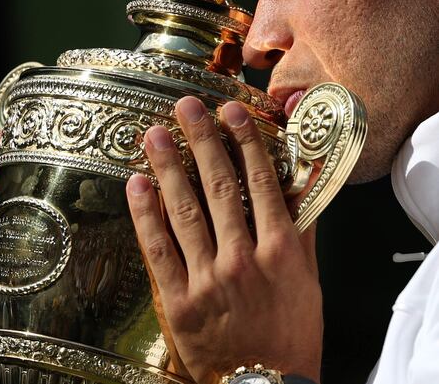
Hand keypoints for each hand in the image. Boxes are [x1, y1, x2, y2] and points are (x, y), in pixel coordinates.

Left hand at [126, 98, 321, 383]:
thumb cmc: (289, 336)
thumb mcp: (308, 284)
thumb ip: (300, 235)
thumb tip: (293, 189)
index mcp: (279, 252)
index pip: (259, 184)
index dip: (243, 143)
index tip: (229, 112)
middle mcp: (243, 258)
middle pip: (220, 187)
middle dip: (201, 142)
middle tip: (185, 107)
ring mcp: (208, 278)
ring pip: (186, 211)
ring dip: (168, 168)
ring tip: (154, 134)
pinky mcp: (178, 299)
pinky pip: (158, 249)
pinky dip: (146, 216)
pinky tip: (136, 185)